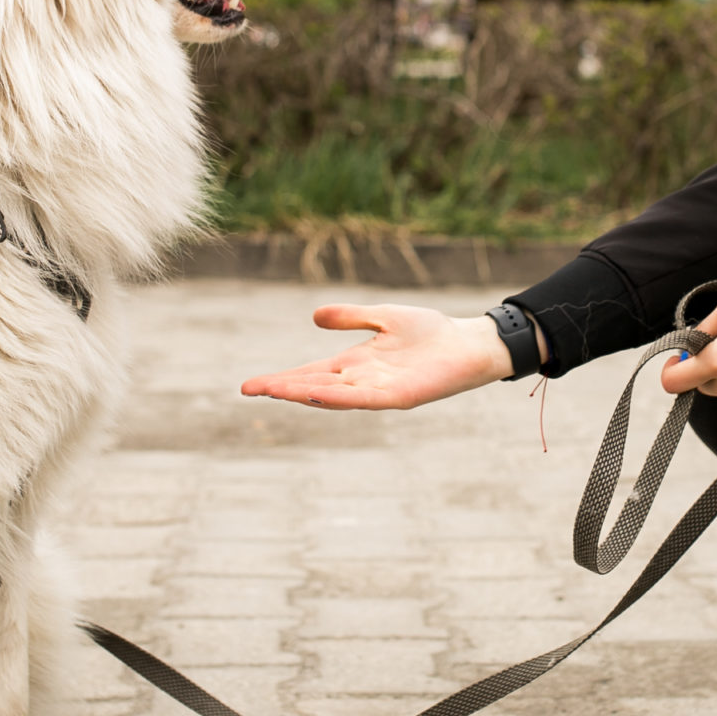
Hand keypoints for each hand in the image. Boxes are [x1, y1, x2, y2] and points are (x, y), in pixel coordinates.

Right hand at [239, 304, 512, 409]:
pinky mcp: (398, 396)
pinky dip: (338, 397)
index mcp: (355, 364)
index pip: (310, 372)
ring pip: (332, 395)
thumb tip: (315, 317)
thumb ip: (351, 317)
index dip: (282, 378)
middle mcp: (361, 381)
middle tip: (248, 389)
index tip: (251, 385)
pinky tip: (315, 393)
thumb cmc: (431, 332)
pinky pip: (362, 398)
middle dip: (282, 388)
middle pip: (313, 386)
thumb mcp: (383, 317)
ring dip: (302, 393)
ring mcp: (378, 391)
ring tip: (273, 390)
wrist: (468, 344)